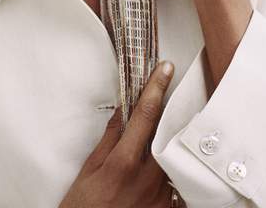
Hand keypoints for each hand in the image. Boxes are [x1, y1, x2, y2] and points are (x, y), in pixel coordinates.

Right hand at [58, 61, 175, 207]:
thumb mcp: (89, 169)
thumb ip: (110, 138)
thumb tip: (124, 111)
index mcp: (124, 162)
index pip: (145, 114)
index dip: (156, 87)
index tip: (164, 69)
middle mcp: (147, 178)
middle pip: (166, 130)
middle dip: (168, 110)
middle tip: (168, 96)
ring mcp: (161, 195)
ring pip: (172, 155)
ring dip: (167, 140)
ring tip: (158, 137)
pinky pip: (175, 181)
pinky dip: (170, 168)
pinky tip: (163, 164)